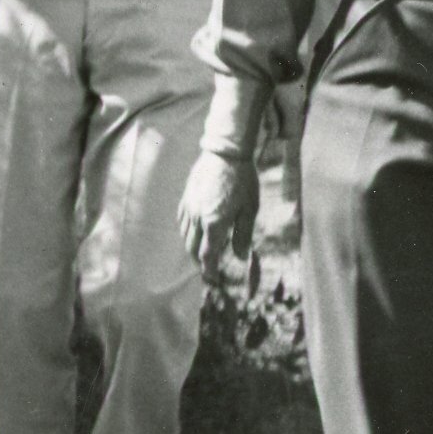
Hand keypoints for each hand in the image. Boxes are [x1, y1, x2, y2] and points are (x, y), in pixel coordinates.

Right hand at [176, 149, 259, 273]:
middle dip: (200, 262)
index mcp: (214, 224)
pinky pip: (182, 222)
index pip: (208, 255)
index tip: (213, 280)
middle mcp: (197, 219)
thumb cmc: (243, 180)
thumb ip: (243, 234)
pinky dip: (187, 232)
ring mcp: (188, 208)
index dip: (209, 271)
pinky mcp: (185, 199)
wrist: (225, 153)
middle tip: (209, 268)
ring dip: (193, 247)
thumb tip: (240, 256)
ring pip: (185, 236)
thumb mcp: (250, 208)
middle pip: (193, 249)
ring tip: (203, 251)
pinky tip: (195, 231)